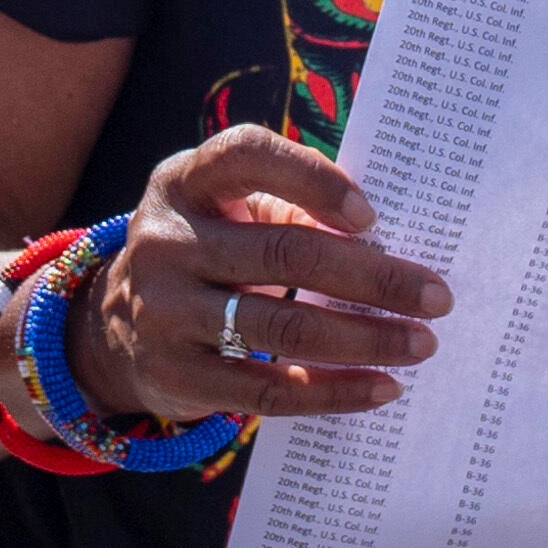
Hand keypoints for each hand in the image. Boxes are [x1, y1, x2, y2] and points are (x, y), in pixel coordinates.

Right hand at [80, 125, 447, 420]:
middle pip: (285, 252)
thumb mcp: (228, 211)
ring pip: (282, 327)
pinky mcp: (176, 375)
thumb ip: (293, 208)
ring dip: (365, 338)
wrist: (112, 327)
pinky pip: (267, 390)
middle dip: (373, 277)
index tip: (371, 216)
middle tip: (435, 296)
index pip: (247, 155)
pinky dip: (333, 391)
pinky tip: (380, 387)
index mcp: (185, 181)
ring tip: (420, 344)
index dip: (314, 180)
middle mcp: (165, 241)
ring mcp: (163, 311)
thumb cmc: (207, 251)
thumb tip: (393, 244)